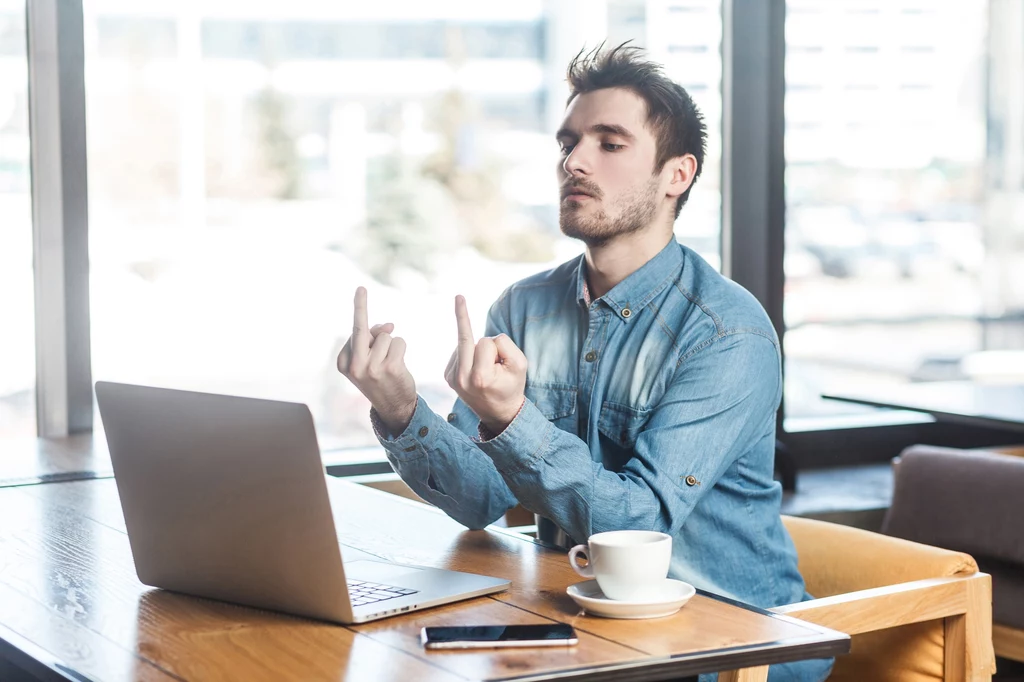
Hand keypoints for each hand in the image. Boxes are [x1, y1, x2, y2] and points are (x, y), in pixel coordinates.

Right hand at [337, 287, 416, 434]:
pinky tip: (399, 366)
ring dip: (392, 345)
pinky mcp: (390, 368)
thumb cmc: (381, 378)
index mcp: (343, 363)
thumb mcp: (369, 360)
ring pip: (386, 336)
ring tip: (390, 363)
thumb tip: (389, 326)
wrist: (393, 407)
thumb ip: (374, 340)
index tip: (359, 290)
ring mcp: (371, 368)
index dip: (363, 315)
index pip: (353, 332)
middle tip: (360, 288)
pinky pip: (399, 342)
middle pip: (361, 329)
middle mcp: (354, 365)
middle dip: (360, 305)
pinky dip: (402, 349)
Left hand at [444, 295, 526, 433]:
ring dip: (476, 350)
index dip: (498, 347)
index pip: (486, 342)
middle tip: (459, 296)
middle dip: (465, 318)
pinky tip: (475, 367)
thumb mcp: (520, 364)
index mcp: (479, 377)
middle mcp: (461, 378)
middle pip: (467, 339)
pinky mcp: (447, 376)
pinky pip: (459, 351)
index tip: (501, 357)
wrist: (499, 412)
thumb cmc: (512, 385)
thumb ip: (505, 345)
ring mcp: (451, 378)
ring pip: (463, 344)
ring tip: (486, 370)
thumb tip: (484, 338)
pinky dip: (469, 353)